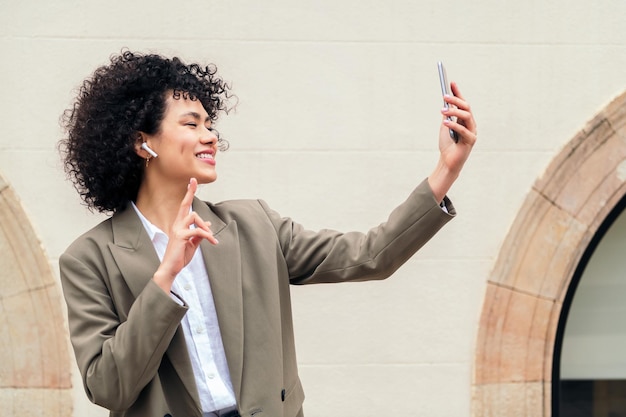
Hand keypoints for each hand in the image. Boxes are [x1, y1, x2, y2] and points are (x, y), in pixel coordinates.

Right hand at [153, 178, 217, 291]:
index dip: (188, 194)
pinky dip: (208, 236)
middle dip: (189, 192)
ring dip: (205, 226)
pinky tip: (213, 242)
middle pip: (185, 205)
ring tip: (211, 237)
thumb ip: (200, 233)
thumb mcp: (193, 243)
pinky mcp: (181, 237)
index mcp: (179, 225)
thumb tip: (208, 223)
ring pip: (194, 216)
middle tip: (193, 180)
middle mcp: (177, 224)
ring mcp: (178, 230)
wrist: (171, 268)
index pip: (184, 207)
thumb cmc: (180, 256)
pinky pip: (198, 231)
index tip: (191, 182)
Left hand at [428, 82, 476, 201]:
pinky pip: (463, 130)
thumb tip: (446, 101)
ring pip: (467, 117)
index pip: (463, 103)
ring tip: (442, 110)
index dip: (458, 93)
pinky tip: (445, 122)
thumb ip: (447, 115)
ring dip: (454, 112)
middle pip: (466, 108)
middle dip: (456, 100)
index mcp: (465, 120)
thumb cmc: (447, 145)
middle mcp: (471, 124)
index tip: (451, 83)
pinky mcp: (470, 141)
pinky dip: (454, 125)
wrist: (447, 162)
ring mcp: (472, 132)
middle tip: (444, 96)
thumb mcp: (445, 126)